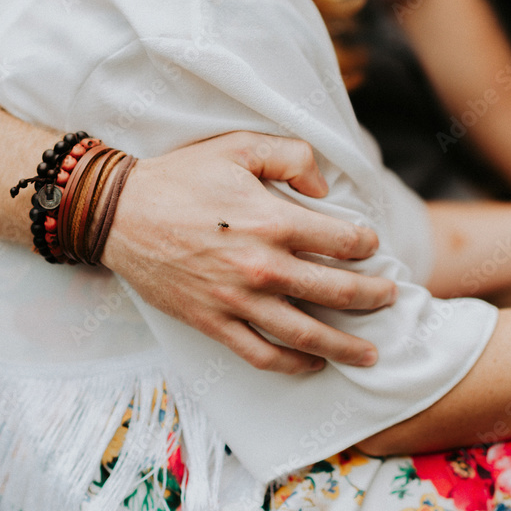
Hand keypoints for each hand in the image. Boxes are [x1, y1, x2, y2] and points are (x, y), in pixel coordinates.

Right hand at [102, 131, 396, 373]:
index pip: (343, 241)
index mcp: (273, 221)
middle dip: (373, 296)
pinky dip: (292, 364)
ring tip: (370, 352)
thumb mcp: (238, 146)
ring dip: (345, 345)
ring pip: (306, 333)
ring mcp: (237, 300)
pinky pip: (261, 353)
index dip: (366, 243)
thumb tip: (324, 188)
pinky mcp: (212, 322)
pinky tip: (312, 363)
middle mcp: (261, 266)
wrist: (120, 214)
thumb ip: (292, 156)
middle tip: (390, 297)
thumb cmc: (181, 178)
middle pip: (336, 291)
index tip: (370, 245)